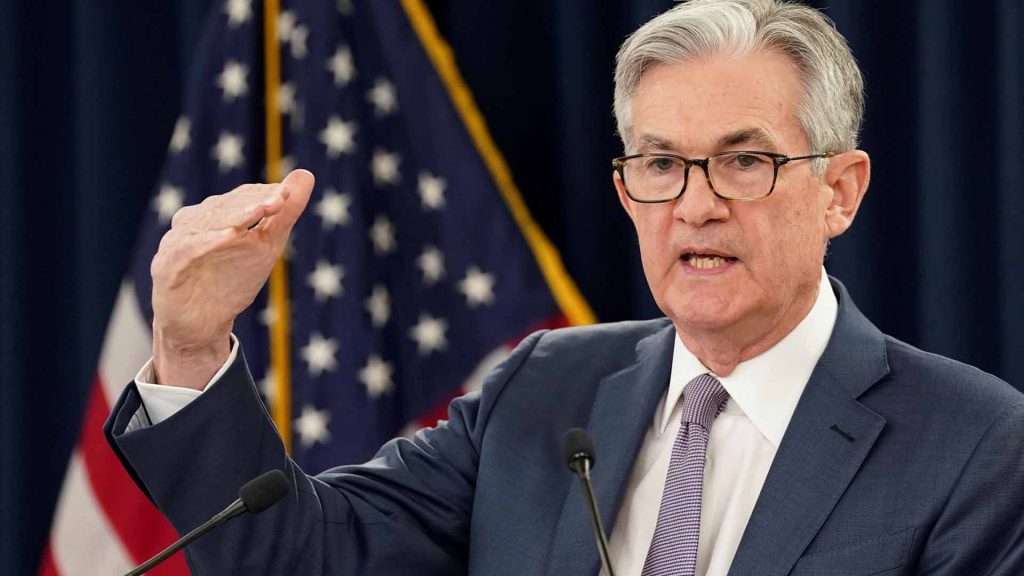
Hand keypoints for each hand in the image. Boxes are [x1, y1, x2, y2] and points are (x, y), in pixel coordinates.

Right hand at [150, 169, 314, 389]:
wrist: (203, 324)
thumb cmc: (233, 280)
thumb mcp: (266, 245)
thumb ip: (284, 213)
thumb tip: (307, 174)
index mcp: (215, 214)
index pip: (240, 197)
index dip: (263, 194)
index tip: (288, 195)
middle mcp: (193, 223)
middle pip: (223, 206)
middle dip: (251, 203)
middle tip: (279, 201)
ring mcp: (177, 243)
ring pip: (204, 224)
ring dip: (232, 216)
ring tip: (258, 212)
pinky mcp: (166, 266)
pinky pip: (186, 250)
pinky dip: (206, 242)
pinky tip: (228, 237)